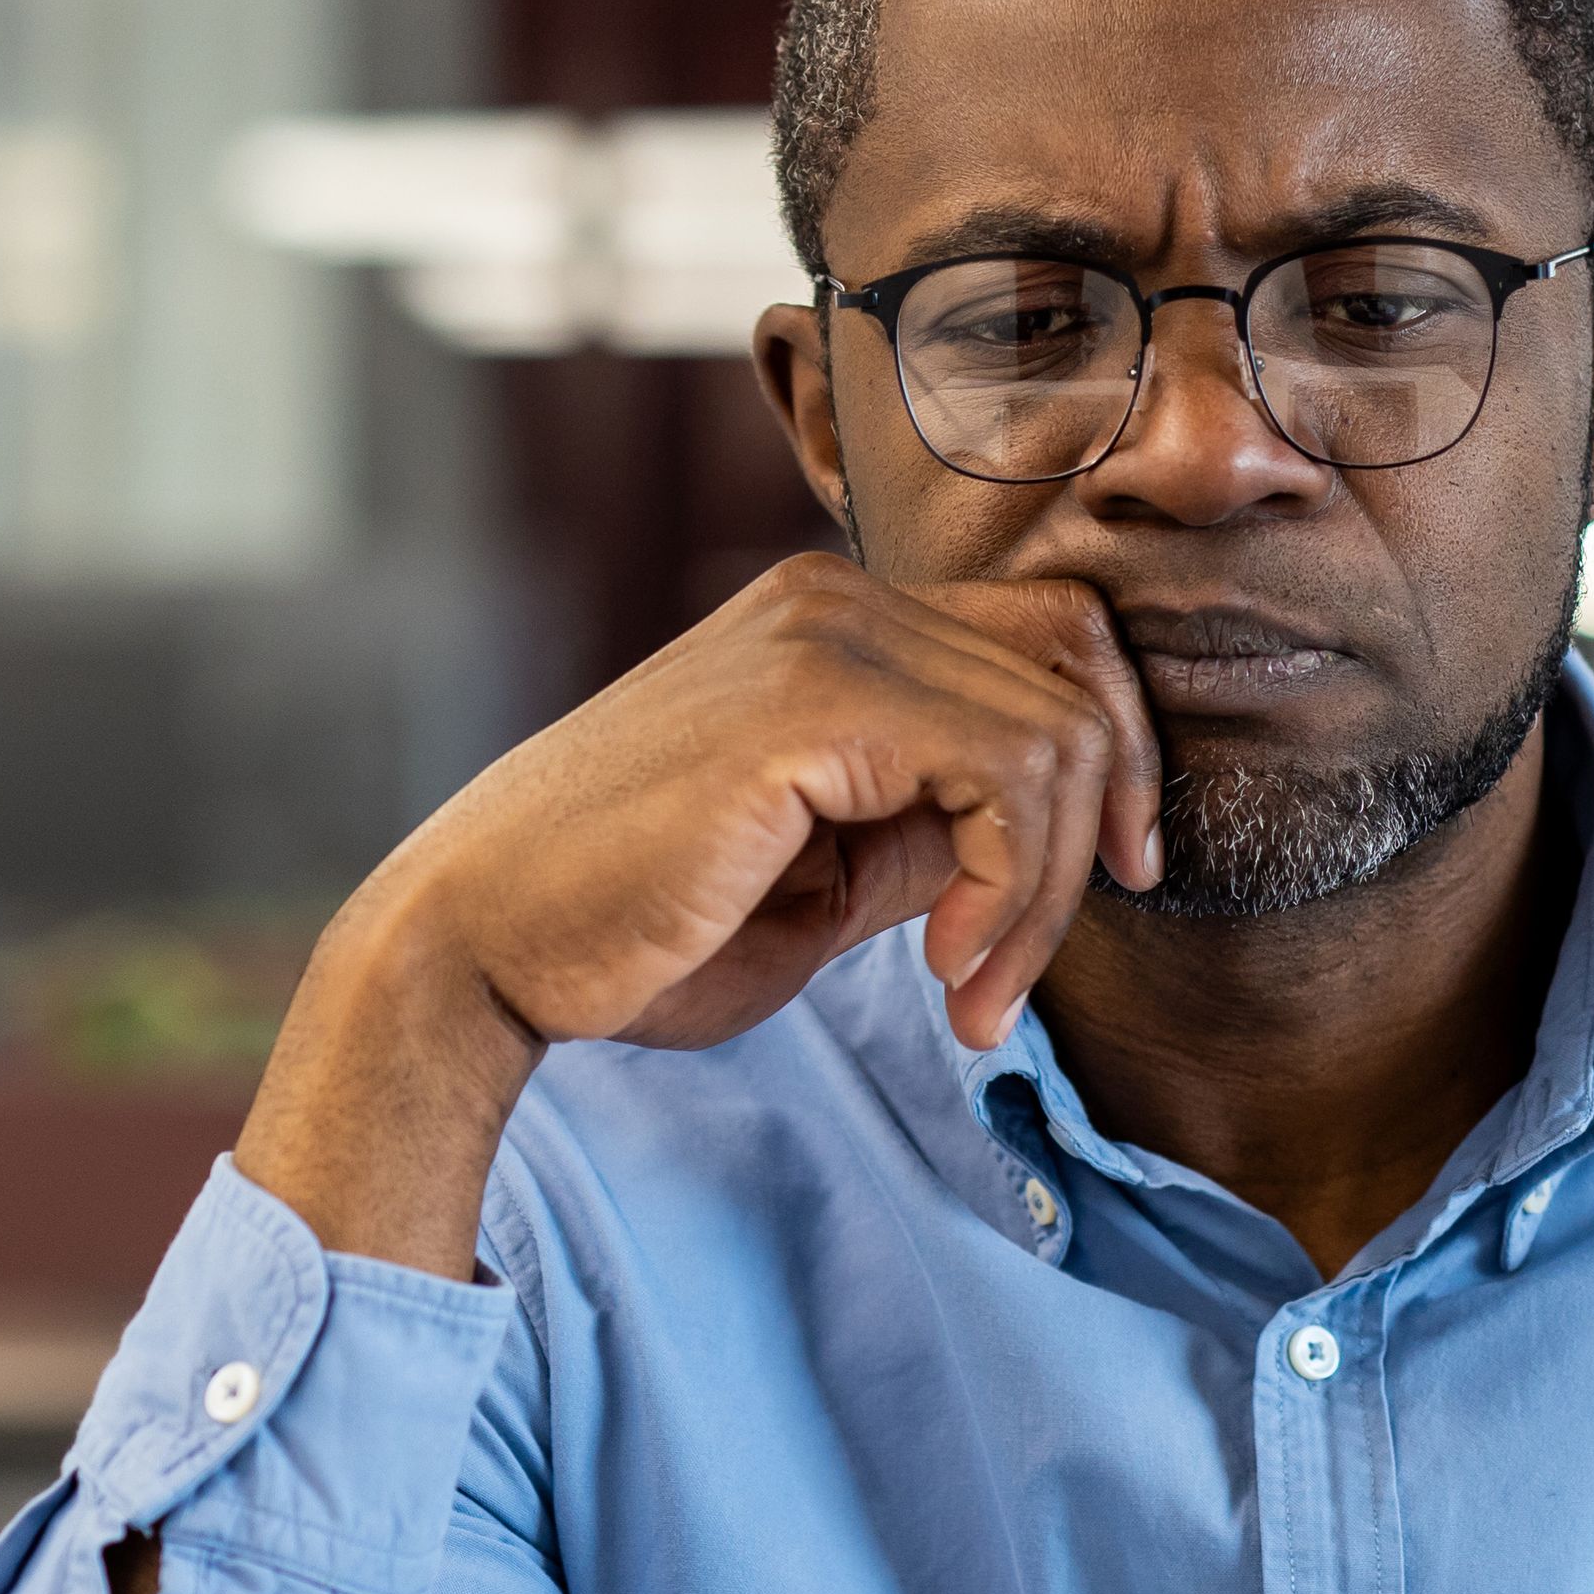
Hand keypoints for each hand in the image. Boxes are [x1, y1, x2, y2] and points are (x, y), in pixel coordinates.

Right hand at [233, 560, 1165, 1275]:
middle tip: (1020, 970)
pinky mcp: (811, 702)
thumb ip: (930, 831)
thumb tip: (1045, 834)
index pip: (1053, 639)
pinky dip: (1013, 894)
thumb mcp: (827, 877)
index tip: (1109, 885)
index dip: (1114, 761)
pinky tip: (947, 973)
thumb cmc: (631, 929)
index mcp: (833, 618)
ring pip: (1058, 735)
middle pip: (1077, 670)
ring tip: (972, 997)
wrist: (479, 948)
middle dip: (1097, 835)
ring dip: (1046, 898)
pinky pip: (1007, 778)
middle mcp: (834, 596)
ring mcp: (824, 633)